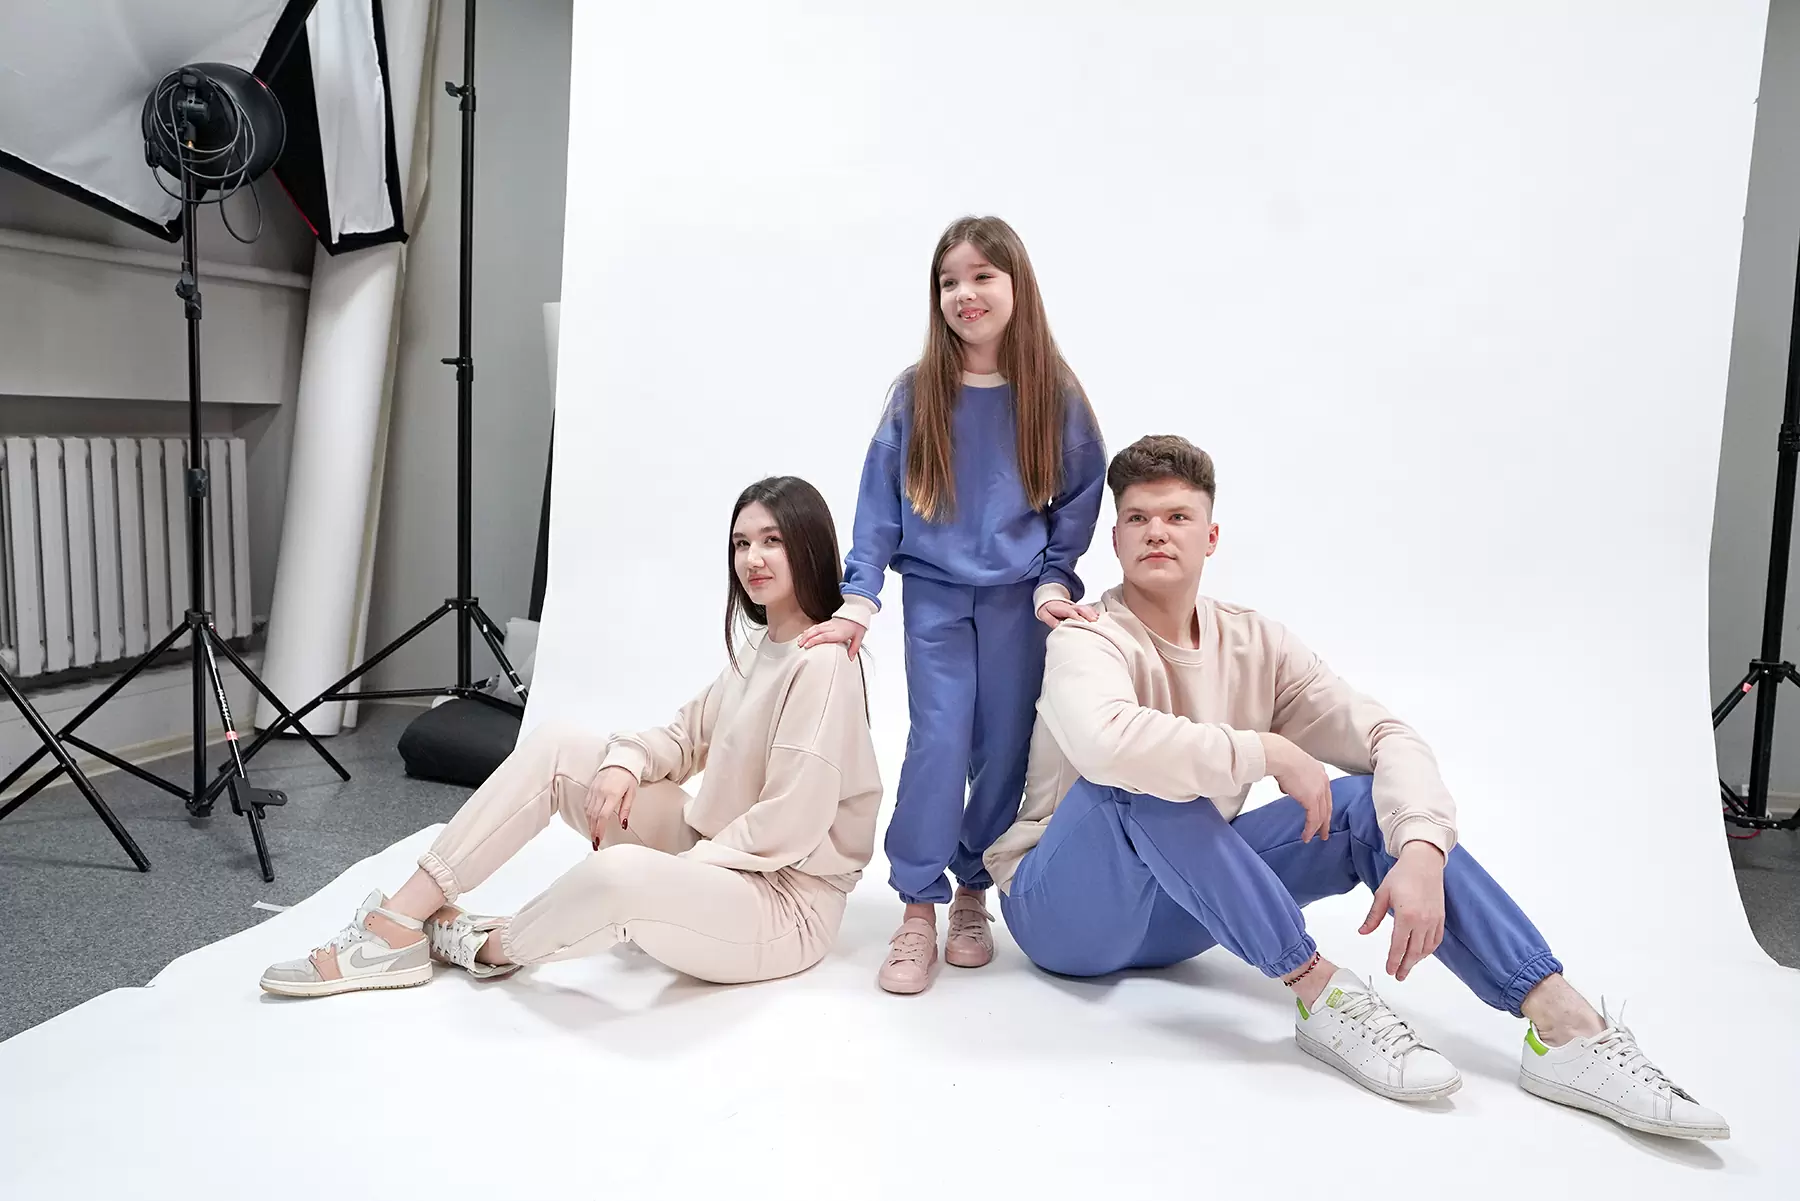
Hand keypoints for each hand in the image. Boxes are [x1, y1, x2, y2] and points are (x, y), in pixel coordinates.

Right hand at [585, 765, 638, 848]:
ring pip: (588, 812)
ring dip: (589, 825)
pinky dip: (587, 815)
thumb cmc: (629, 776)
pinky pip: (586, 805)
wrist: (620, 760)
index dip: (600, 830)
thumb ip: (626, 809)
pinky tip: (590, 822)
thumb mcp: (632, 793)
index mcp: (612, 794)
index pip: (603, 816)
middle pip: (594, 816)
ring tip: (592, 835)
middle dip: (593, 831)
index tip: (599, 840)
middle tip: (595, 843)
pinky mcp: (591, 789)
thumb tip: (623, 825)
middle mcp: (600, 793)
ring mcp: (594, 791)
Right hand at [798, 616, 865, 656]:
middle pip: (817, 631)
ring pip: (815, 628)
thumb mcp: (859, 637)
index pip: (824, 636)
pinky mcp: (828, 622)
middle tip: (800, 645)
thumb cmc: (857, 625)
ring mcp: (829, 624)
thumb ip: (854, 648)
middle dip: (806, 638)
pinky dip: (809, 630)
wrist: (858, 612)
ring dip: (806, 634)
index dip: (815, 640)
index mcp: (839, 632)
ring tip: (799, 641)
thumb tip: (850, 658)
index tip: (807, 646)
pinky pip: (816, 625)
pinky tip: (804, 634)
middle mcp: (833, 627)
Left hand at [1037, 598, 1098, 627]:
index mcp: (1062, 608)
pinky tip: (1098, 615)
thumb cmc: (1048, 610)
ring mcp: (1076, 607)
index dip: (1076, 617)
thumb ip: (1051, 620)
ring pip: (1085, 607)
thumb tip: (1058, 626)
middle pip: (1080, 608)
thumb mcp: (1044, 615)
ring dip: (1092, 613)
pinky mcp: (1079, 608)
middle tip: (1093, 621)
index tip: (1082, 623)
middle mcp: (1070, 607)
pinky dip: (1093, 611)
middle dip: (1087, 614)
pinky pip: (1087, 608)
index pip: (1070, 612)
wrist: (1050, 603)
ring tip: (1097, 619)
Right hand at [1261, 733, 1331, 841]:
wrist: (1281, 756)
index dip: (1323, 806)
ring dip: (1317, 828)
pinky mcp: (1312, 799)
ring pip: (1322, 815)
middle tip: (1324, 832)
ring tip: (1313, 837)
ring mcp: (1319, 791)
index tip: (1322, 815)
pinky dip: (1310, 829)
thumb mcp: (1291, 767)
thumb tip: (1286, 788)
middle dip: (1326, 821)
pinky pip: (1313, 819)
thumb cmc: (1281, 757)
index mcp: (1319, 772)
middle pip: (1327, 806)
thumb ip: (1292, 779)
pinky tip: (1306, 836)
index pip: (1325, 794)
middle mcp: (1323, 781)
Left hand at [1360, 842, 1445, 981]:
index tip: (1390, 970)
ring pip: (1426, 948)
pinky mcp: (1441, 917)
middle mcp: (1422, 921)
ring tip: (1408, 966)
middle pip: (1414, 952)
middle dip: (1406, 966)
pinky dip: (1429, 950)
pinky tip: (1422, 953)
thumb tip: (1363, 932)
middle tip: (1399, 976)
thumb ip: (1373, 916)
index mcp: (1406, 916)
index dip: (1394, 961)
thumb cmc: (1402, 875)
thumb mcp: (1382, 894)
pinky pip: (1436, 940)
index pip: (1398, 946)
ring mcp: (1434, 920)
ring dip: (1417, 960)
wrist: (1423, 862)